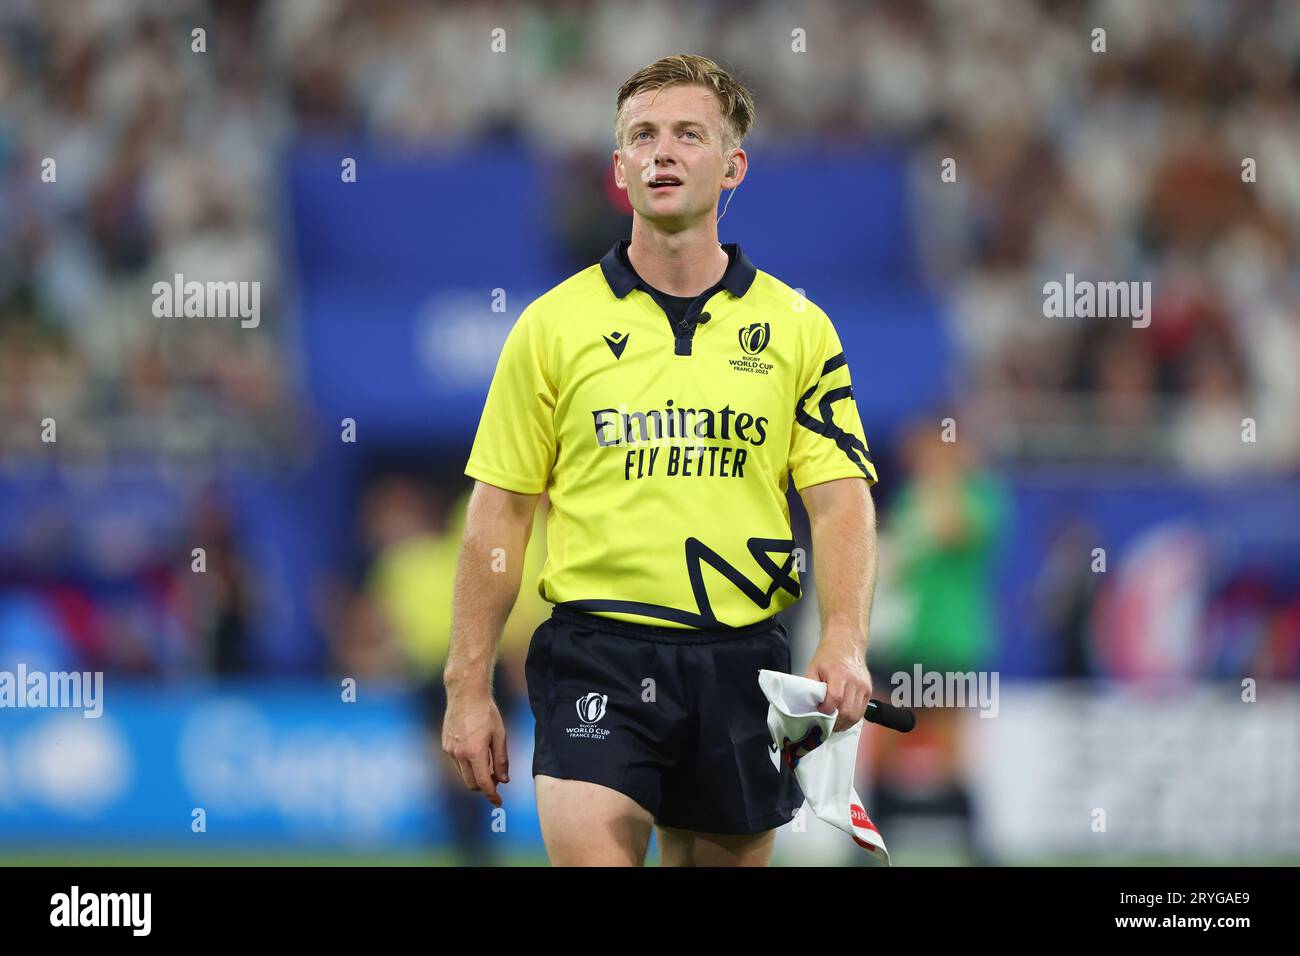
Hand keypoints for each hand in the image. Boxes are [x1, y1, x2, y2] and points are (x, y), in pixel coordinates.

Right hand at [442, 687, 508, 806]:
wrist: (465, 694)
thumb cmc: (486, 712)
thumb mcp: (500, 735)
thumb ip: (501, 760)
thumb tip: (503, 780)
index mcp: (474, 752)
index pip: (483, 783)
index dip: (492, 795)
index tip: (498, 802)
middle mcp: (459, 754)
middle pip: (471, 783)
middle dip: (484, 786)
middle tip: (496, 778)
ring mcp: (449, 750)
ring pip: (463, 774)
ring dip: (475, 775)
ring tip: (487, 761)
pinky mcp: (445, 745)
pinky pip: (457, 763)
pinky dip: (467, 765)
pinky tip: (475, 752)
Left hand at [804, 632, 872, 732]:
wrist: (846, 644)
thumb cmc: (829, 655)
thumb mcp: (814, 668)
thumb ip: (810, 686)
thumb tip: (806, 705)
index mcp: (839, 674)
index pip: (835, 699)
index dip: (826, 711)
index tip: (819, 713)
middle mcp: (854, 681)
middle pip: (847, 711)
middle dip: (835, 722)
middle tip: (826, 725)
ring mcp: (863, 687)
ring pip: (856, 715)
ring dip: (845, 724)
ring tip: (834, 724)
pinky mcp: (869, 690)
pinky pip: (862, 710)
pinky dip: (853, 718)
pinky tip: (844, 718)